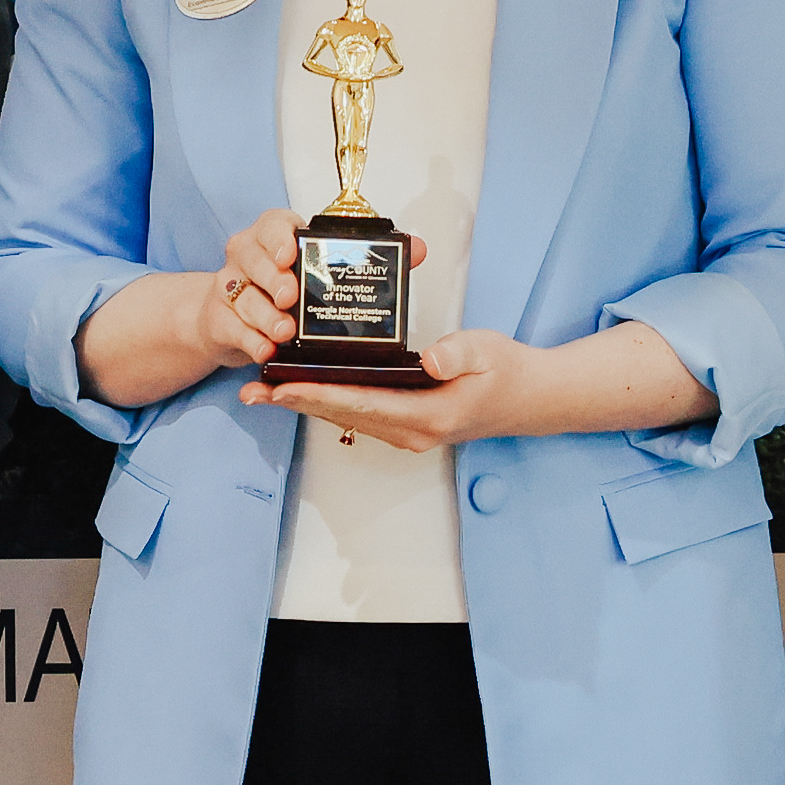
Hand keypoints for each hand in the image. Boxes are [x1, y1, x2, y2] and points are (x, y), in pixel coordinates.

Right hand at [77, 211, 301, 409]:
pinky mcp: (216, 321)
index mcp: (262, 242)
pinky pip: (229, 327)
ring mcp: (225, 289)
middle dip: (271, 275)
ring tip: (281, 333)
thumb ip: (301, 282)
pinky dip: (249, 341)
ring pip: (241, 293)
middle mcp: (241, 260)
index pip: (273, 223)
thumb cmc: (264, 305)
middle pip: (252, 255)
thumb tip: (328, 288)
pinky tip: (263, 352)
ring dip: (262, 313)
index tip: (288, 254)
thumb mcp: (286, 290)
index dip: (279, 235)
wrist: (215, 327)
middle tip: (288, 296)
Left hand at [247, 329, 521, 450]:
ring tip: (263, 392)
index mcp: (427, 415)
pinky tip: (302, 391)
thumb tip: (426, 359)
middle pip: (341, 415)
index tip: (280, 386)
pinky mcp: (407, 424)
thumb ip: (457, 353)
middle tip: (251, 392)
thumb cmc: (509, 372)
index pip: (359, 403)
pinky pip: (358, 415)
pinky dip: (327, 402)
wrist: (533, 399)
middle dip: (294, 401)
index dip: (315, 394)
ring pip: (345, 417)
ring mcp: (408, 432)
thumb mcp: (487, 351)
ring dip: (304, 404)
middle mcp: (411, 431)